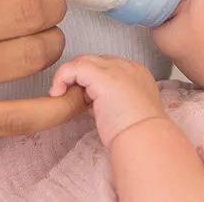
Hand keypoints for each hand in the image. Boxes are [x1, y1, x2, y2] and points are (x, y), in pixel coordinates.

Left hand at [49, 55, 167, 147]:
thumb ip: (112, 99)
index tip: (88, 103)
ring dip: (69, 78)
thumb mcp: (127, 111)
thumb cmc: (137, 136)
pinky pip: (73, 67)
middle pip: (94, 62)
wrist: (146, 142)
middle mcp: (128, 66)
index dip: (92, 82)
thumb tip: (92, 100)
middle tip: (76, 102)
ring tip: (65, 98)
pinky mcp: (102, 76)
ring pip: (83, 62)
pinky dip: (61, 78)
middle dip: (80, 79)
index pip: (107, 67)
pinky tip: (58, 94)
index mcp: (138, 74)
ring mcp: (116, 69)